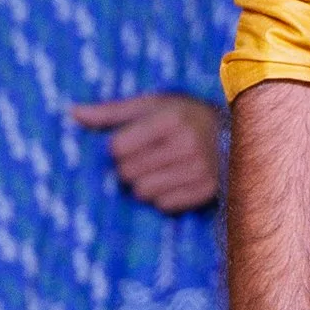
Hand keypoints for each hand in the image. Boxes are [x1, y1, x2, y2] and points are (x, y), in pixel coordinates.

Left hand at [72, 92, 223, 211]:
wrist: (237, 131)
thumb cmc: (184, 115)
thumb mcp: (151, 104)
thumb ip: (111, 111)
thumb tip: (73, 113)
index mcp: (170, 118)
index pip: (117, 148)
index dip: (118, 147)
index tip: (132, 141)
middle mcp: (187, 144)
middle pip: (127, 173)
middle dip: (130, 167)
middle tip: (147, 157)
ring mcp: (200, 170)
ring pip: (143, 192)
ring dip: (145, 184)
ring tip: (160, 169)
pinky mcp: (207, 191)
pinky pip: (164, 205)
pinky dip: (163, 197)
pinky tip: (174, 181)